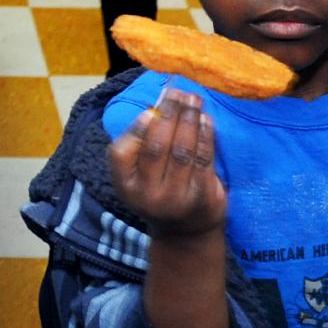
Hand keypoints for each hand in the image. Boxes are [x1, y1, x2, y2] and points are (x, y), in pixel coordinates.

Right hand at [109, 88, 226, 238]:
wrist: (185, 235)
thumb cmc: (159, 195)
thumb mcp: (137, 179)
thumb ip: (140, 150)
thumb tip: (157, 106)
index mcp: (125, 187)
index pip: (121, 153)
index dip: (136, 129)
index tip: (151, 110)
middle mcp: (147, 194)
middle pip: (156, 146)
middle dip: (167, 114)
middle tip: (176, 92)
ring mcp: (175, 197)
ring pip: (181, 150)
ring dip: (188, 119)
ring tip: (193, 99)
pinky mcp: (201, 196)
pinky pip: (203, 159)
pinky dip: (205, 135)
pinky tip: (206, 120)